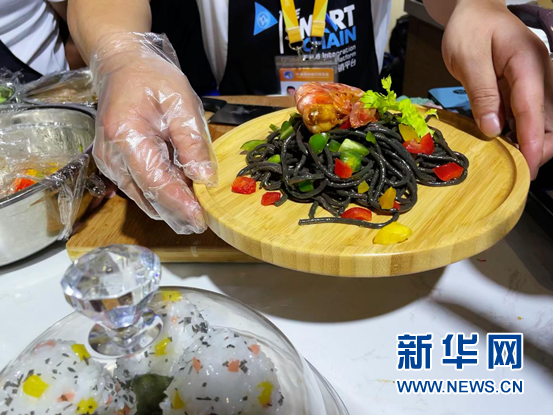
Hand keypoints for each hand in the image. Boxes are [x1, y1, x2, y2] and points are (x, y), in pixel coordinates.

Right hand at [90, 33, 216, 233]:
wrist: (123, 67)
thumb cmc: (152, 79)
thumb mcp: (181, 103)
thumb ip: (192, 143)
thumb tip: (205, 179)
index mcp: (126, 136)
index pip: (155, 182)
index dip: (180, 205)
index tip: (201, 220)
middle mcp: (112, 156)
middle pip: (147, 197)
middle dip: (177, 214)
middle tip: (204, 223)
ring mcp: (110, 163)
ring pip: (143, 197)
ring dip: (170, 206)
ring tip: (197, 208)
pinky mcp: (114, 166)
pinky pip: (140, 188)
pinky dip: (161, 194)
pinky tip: (180, 192)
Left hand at [442, 0, 552, 178]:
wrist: (474, 11)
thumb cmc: (470, 28)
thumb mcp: (469, 58)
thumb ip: (482, 93)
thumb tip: (492, 129)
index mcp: (528, 65)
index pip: (534, 111)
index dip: (532, 143)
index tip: (529, 168)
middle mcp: (538, 76)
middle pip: (548, 121)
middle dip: (537, 148)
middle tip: (516, 170)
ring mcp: (533, 83)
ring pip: (540, 122)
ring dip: (527, 143)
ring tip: (508, 162)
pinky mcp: (523, 89)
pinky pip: (525, 116)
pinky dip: (517, 133)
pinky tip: (503, 145)